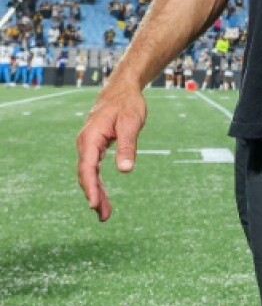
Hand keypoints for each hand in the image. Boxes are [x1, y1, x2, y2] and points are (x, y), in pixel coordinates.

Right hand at [76, 81, 147, 221]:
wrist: (122, 89)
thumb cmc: (127, 104)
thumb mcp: (131, 124)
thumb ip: (127, 146)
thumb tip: (125, 170)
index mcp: (90, 138)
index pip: (88, 168)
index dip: (91, 187)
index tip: (94, 204)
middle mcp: (85, 143)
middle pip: (86, 175)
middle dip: (94, 196)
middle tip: (104, 217)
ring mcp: (88, 145)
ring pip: (89, 173)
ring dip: (96, 192)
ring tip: (105, 213)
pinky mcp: (95, 146)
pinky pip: (93, 168)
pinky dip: (97, 182)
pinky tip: (102, 194)